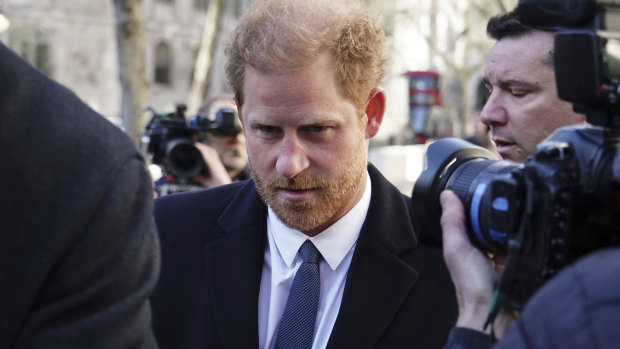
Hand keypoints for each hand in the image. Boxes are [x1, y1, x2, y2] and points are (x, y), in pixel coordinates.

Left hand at [192, 142, 232, 187]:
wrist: (223, 190)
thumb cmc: (217, 186)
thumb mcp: (206, 181)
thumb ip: (200, 178)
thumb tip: (193, 177)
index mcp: (215, 166)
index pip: (211, 155)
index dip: (205, 150)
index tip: (197, 146)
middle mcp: (217, 164)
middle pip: (211, 152)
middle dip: (204, 147)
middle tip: (196, 144)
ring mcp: (217, 165)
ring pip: (211, 153)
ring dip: (204, 148)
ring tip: (197, 145)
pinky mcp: (216, 167)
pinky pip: (210, 158)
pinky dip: (205, 153)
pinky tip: (200, 150)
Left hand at [440, 190, 514, 335]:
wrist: (495, 313)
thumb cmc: (472, 287)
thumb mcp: (457, 249)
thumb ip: (452, 223)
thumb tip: (446, 196)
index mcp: (464, 245)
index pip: (470, 218)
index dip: (475, 205)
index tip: (483, 191)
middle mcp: (481, 251)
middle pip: (491, 224)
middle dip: (497, 216)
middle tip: (503, 207)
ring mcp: (499, 258)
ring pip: (507, 234)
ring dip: (511, 228)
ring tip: (513, 225)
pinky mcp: (516, 264)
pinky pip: (523, 247)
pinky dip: (524, 242)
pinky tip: (524, 238)